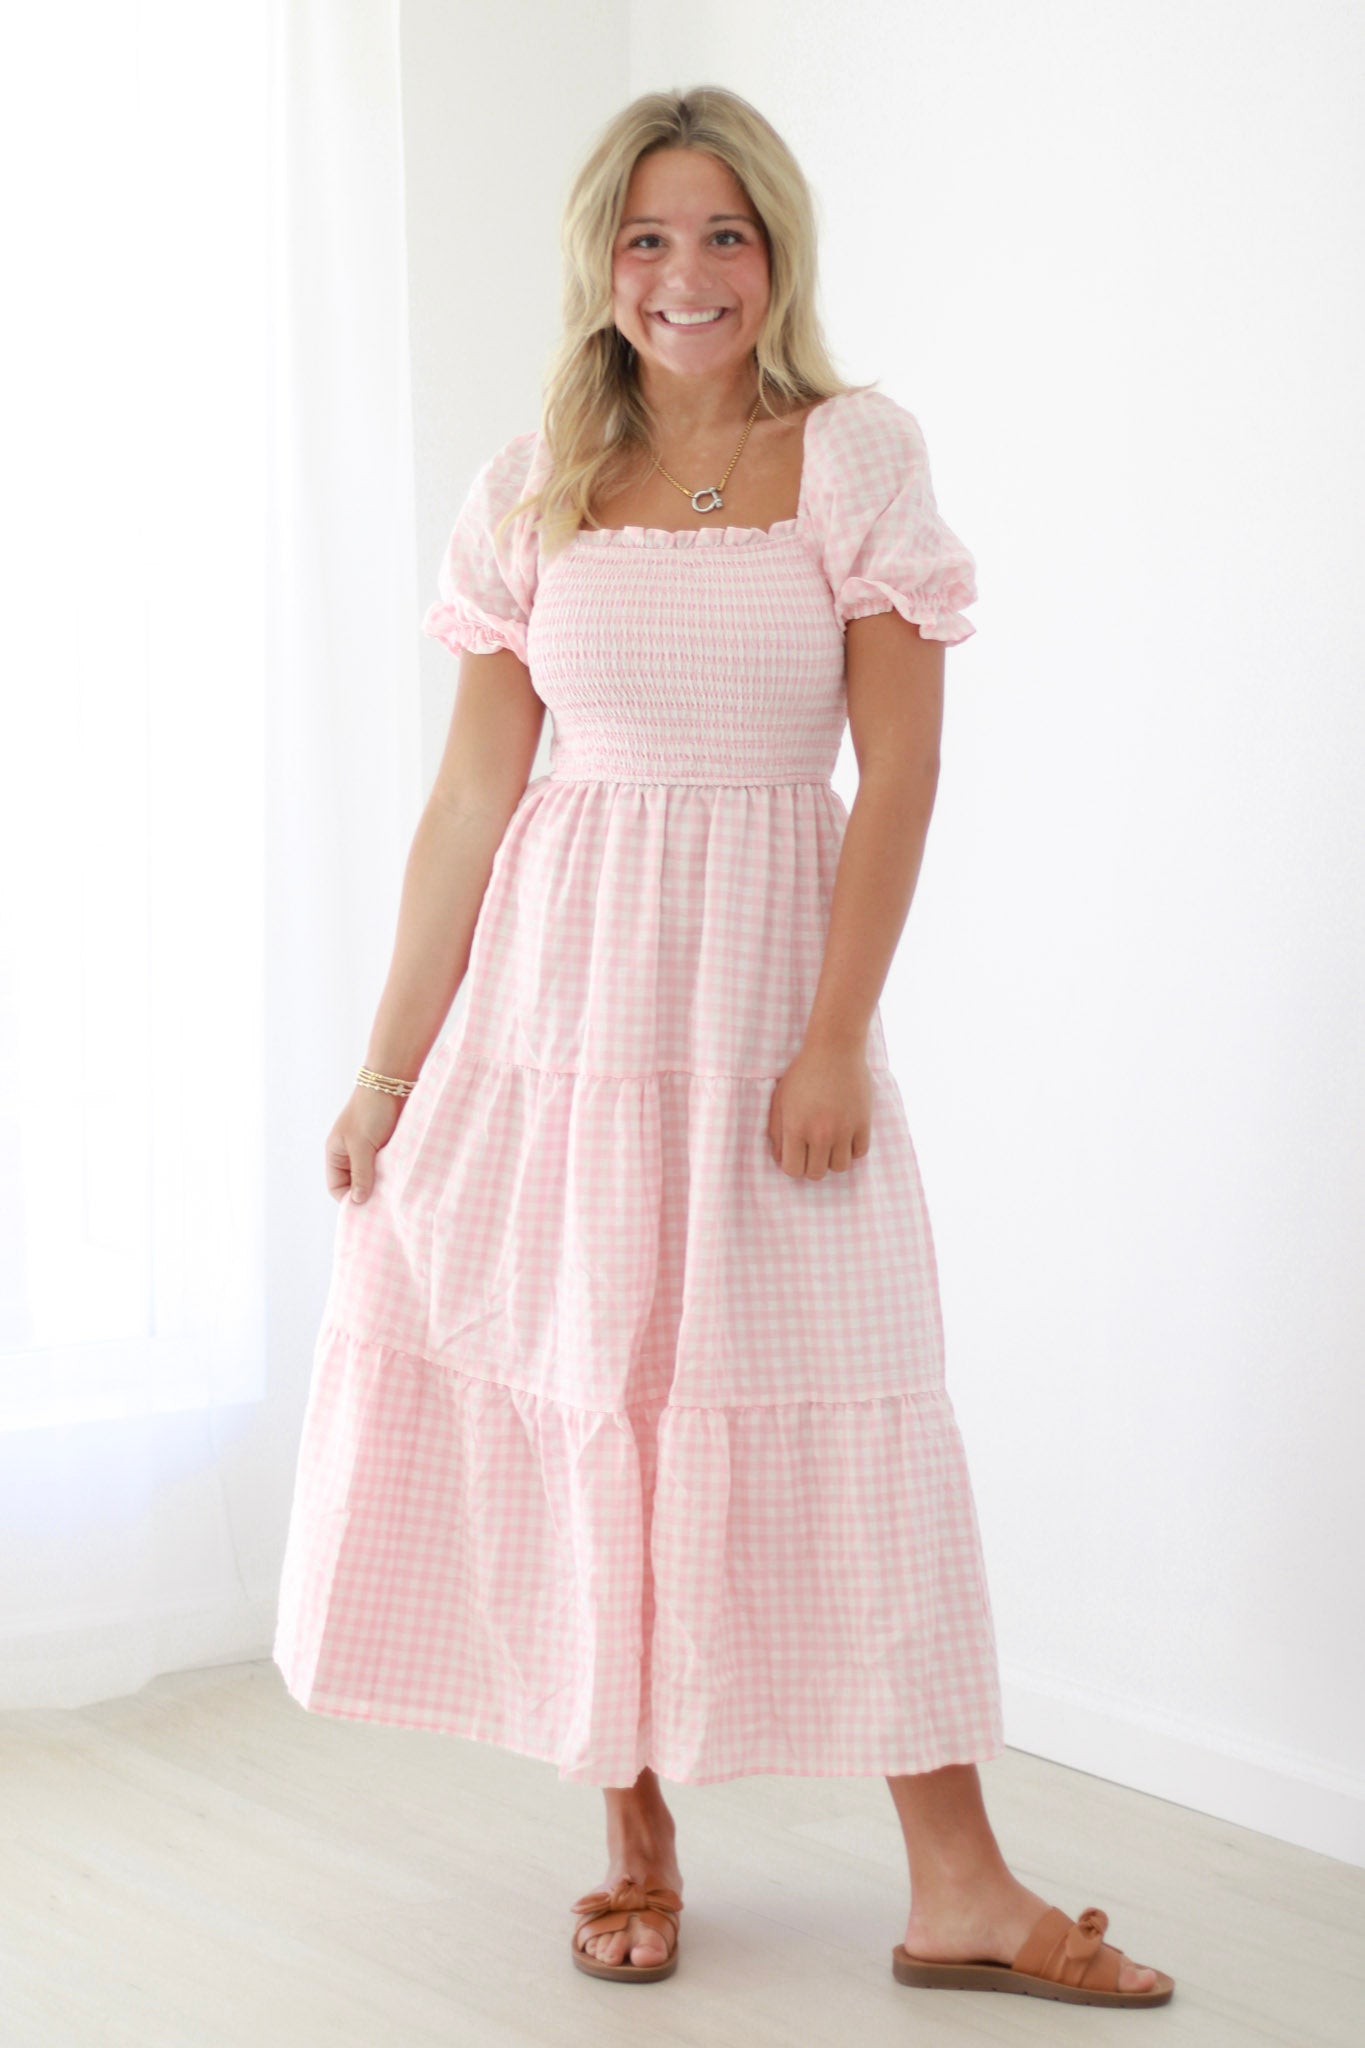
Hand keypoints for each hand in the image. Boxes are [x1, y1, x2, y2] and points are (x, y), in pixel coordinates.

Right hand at [325, 1085, 407, 1202]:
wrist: (391, 1083)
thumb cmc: (371, 1112)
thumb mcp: (362, 1146)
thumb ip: (361, 1174)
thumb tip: (357, 1201)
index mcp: (335, 1153)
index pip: (337, 1187)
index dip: (349, 1200)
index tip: (367, 1210)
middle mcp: (349, 1154)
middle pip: (354, 1184)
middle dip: (367, 1194)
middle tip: (384, 1206)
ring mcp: (367, 1150)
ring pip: (372, 1177)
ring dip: (381, 1185)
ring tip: (394, 1195)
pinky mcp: (384, 1146)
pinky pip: (385, 1168)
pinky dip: (391, 1175)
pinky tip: (401, 1181)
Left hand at [767, 1038, 872, 1178]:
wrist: (835, 1049)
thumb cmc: (803, 1072)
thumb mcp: (780, 1099)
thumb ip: (776, 1131)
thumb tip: (780, 1159)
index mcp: (796, 1128)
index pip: (793, 1170)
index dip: (793, 1165)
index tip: (796, 1154)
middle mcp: (820, 1134)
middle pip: (817, 1173)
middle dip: (812, 1165)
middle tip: (813, 1150)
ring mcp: (844, 1130)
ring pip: (840, 1167)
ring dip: (833, 1159)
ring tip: (830, 1143)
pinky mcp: (863, 1123)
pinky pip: (860, 1153)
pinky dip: (852, 1149)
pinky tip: (845, 1135)